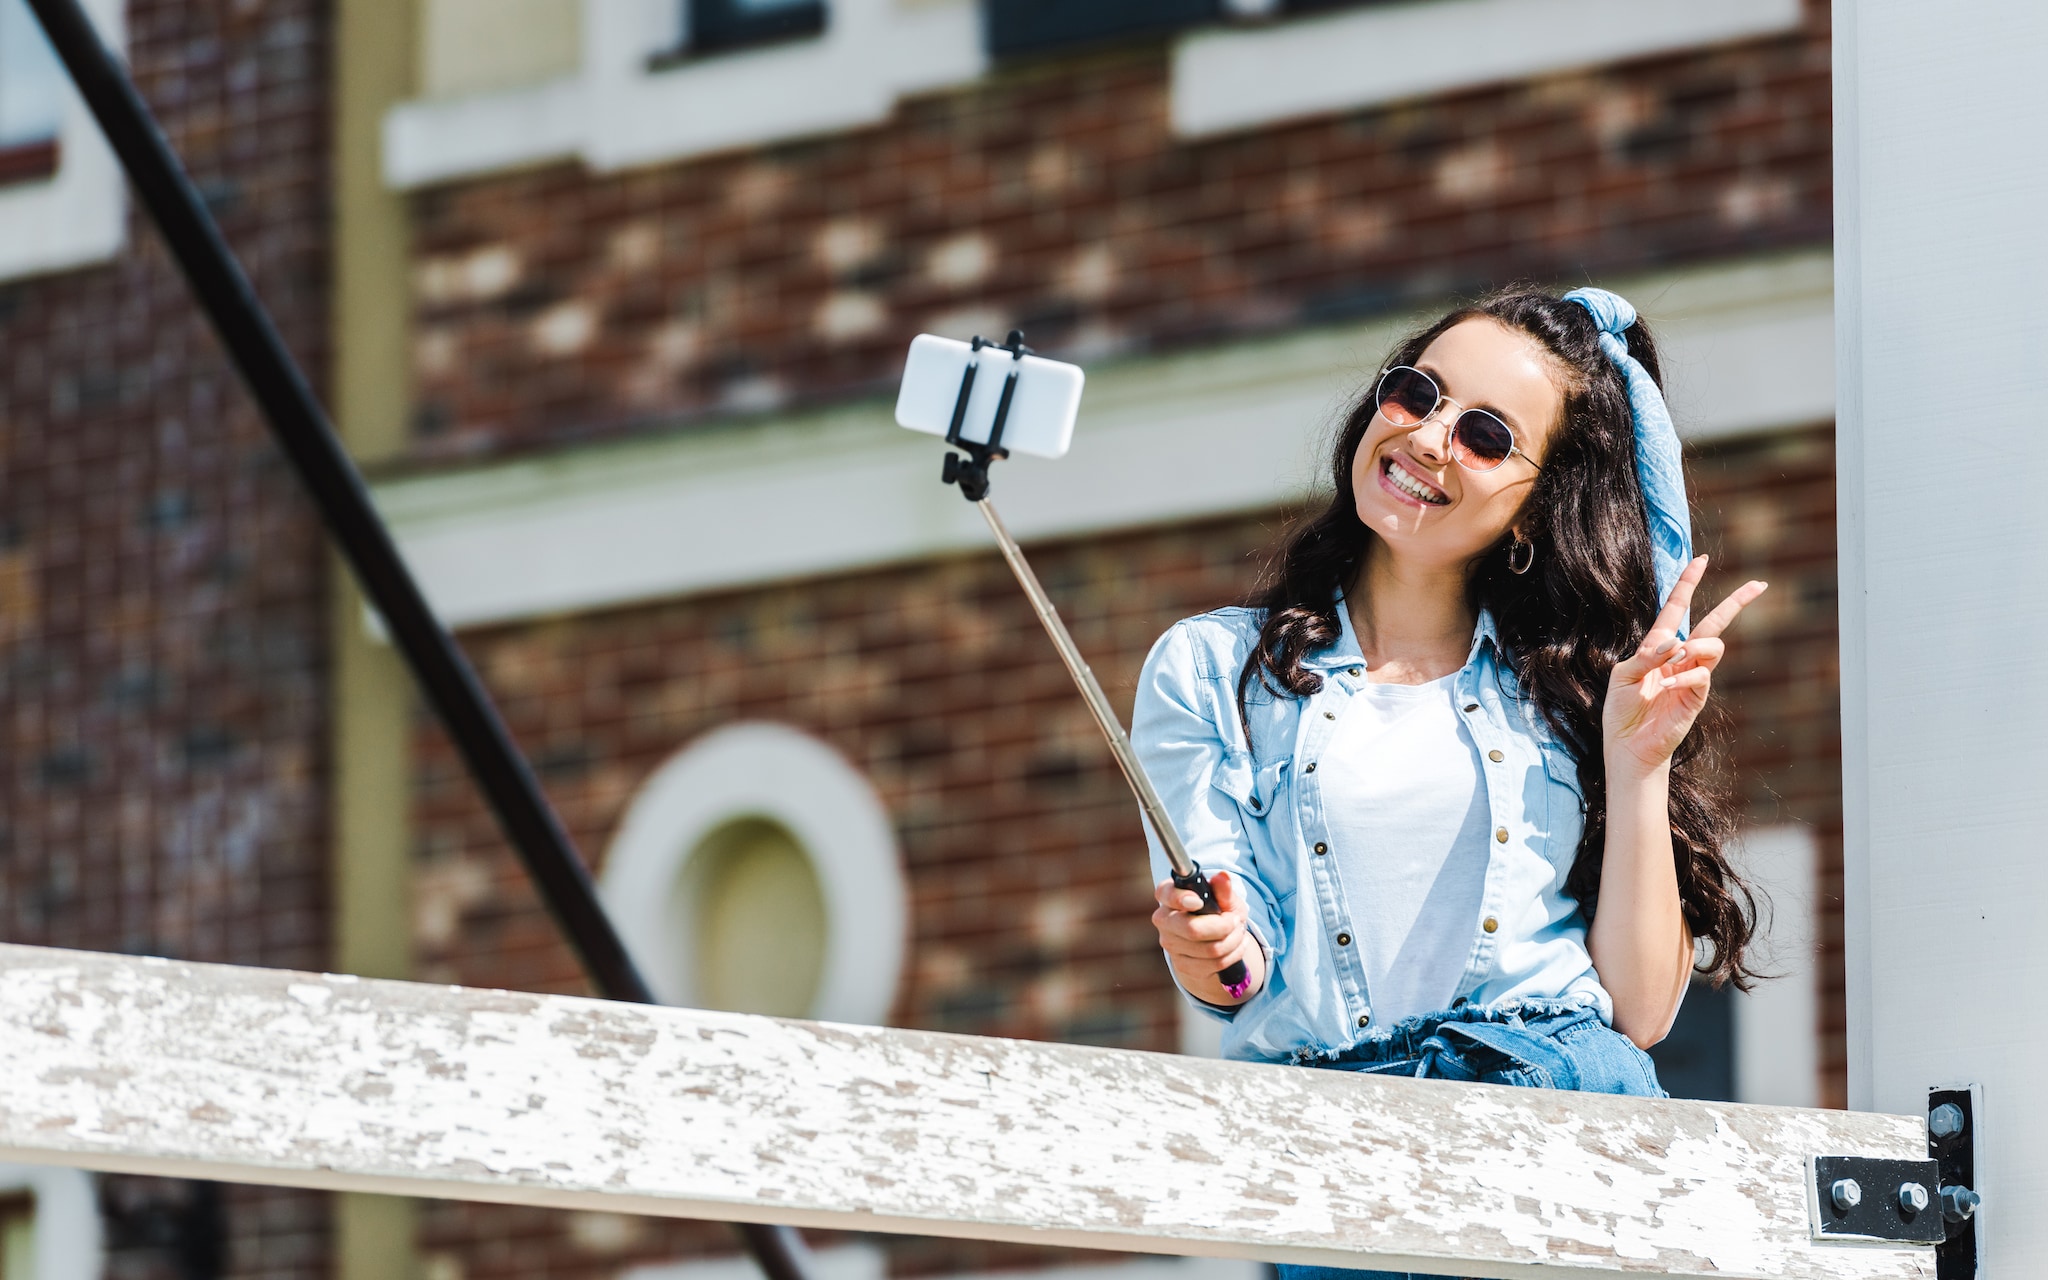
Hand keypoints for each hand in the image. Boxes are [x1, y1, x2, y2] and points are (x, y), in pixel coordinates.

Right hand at [1151, 871, 1262, 1004]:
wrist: (1215, 941)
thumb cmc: (1218, 913)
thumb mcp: (1225, 898)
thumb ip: (1224, 889)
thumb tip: (1223, 877)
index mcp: (1169, 896)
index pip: (1165, 894)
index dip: (1180, 898)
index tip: (1198, 901)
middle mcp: (1164, 920)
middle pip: (1192, 929)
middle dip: (1224, 926)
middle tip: (1236, 920)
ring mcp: (1170, 944)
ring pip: (1210, 949)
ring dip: (1234, 940)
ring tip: (1238, 931)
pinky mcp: (1182, 965)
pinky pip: (1216, 963)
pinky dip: (1234, 954)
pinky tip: (1237, 945)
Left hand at [1603, 555, 1766, 780]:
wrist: (1628, 746)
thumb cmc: (1622, 711)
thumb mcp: (1622, 677)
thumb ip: (1645, 657)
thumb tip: (1673, 642)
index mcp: (1658, 646)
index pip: (1676, 608)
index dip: (1687, 584)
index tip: (1700, 559)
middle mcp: (1680, 657)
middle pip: (1713, 623)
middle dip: (1735, 603)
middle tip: (1759, 585)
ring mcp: (1691, 676)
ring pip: (1712, 645)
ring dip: (1694, 646)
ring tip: (1672, 659)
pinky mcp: (1697, 697)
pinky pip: (1702, 675)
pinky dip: (1682, 677)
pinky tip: (1664, 687)